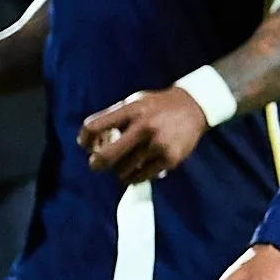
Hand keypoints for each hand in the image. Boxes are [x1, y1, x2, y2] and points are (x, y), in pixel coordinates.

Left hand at [79, 85, 210, 187]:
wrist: (195, 106)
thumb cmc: (158, 106)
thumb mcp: (135, 103)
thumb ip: (115, 119)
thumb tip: (94, 144)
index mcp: (132, 110)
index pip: (94, 126)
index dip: (84, 139)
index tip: (86, 145)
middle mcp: (145, 126)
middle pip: (106, 156)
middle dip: (96, 164)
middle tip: (97, 164)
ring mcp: (158, 144)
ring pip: (123, 170)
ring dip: (119, 170)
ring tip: (125, 165)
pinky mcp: (170, 158)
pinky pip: (142, 176)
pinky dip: (135, 177)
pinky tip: (137, 170)